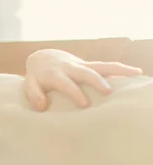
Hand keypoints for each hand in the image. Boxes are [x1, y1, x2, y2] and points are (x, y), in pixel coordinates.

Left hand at [25, 49, 142, 110]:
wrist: (42, 58)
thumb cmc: (37, 76)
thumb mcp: (30, 84)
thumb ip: (34, 94)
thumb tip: (42, 107)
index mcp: (54, 74)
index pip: (65, 83)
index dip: (75, 92)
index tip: (85, 104)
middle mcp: (69, 67)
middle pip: (85, 72)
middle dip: (96, 81)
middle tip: (108, 91)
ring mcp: (81, 65)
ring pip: (100, 65)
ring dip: (117, 69)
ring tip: (135, 72)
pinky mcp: (88, 65)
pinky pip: (105, 66)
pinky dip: (120, 69)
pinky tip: (135, 73)